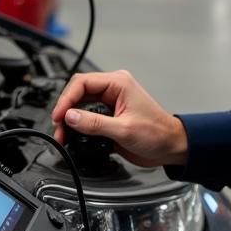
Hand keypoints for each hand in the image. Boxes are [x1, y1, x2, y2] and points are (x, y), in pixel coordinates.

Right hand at [51, 70, 187, 167]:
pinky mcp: (109, 118)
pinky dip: (78, 128)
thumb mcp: (124, 129)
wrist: (171, 147)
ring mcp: (110, 104)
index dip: (66, 98)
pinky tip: (74, 138)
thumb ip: (95, 123)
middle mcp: (113, 90)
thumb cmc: (158, 133)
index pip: (82, 82)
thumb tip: (70, 117)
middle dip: (65, 110)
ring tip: (63, 136)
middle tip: (58, 127)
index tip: (58, 115)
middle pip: (79, 93)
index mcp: (118, 83)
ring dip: (70, 121)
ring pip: (81, 107)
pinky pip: (88, 118)